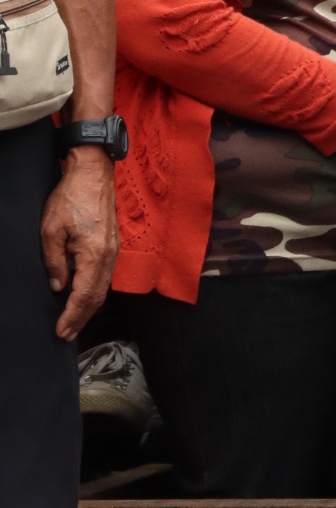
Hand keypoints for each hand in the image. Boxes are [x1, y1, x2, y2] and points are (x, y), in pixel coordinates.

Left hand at [42, 151, 116, 339]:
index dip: (72, 315)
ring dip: (89, 307)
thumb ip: (54, 261)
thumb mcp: (50, 230)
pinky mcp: (112, 244)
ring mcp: (113, 250)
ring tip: (74, 321)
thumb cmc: (71, 198)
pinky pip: (105, 276)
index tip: (61, 330)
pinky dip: (95, 292)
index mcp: (94, 253)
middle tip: (66, 333)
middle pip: (98, 296)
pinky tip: (84, 297)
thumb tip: (58, 285)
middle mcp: (108, 255)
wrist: (93, 173)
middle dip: (81, 317)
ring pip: (103, 287)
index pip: (83, 294)